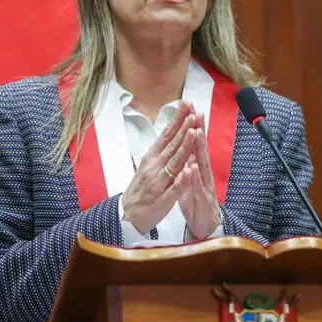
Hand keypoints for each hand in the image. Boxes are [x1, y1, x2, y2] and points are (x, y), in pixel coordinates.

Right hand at [122, 103, 197, 233]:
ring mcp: (159, 183)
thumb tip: (172, 131)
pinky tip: (189, 171)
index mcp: (152, 158)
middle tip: (194, 113)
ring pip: (174, 163)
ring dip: (184, 147)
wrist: (127, 215)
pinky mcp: (163, 199)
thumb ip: (161, 150)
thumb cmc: (141, 188)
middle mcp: (154, 167)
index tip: (186, 105)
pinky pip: (174, 189)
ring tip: (194, 133)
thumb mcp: (148, 165)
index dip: (177, 120)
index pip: (167, 135)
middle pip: (172, 145)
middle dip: (184, 129)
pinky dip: (182, 180)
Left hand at [179, 112, 222, 239]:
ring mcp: (205, 186)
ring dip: (199, 149)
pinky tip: (192, 168)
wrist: (205, 228)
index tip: (190, 111)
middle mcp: (204, 174)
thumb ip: (190, 165)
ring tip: (196, 132)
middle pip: (201, 149)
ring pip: (202, 165)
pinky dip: (195, 178)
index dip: (193, 128)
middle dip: (199, 131)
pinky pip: (198, 188)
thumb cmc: (197, 204)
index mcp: (198, 169)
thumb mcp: (191, 181)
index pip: (195, 145)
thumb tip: (188, 149)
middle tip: (198, 112)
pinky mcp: (203, 200)